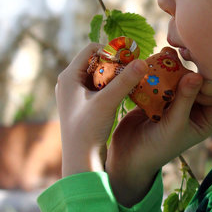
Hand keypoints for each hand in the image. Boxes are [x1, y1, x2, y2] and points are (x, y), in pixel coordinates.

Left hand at [56, 43, 148, 177]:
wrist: (80, 161)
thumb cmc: (88, 130)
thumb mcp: (107, 102)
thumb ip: (125, 81)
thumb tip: (143, 61)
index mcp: (68, 76)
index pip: (91, 49)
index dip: (111, 51)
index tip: (130, 59)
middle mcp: (69, 83)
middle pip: (96, 62)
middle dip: (116, 64)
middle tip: (134, 70)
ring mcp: (75, 95)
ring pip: (99, 76)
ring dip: (116, 76)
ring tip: (133, 81)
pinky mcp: (83, 106)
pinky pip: (100, 88)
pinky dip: (113, 88)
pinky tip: (127, 94)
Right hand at [106, 72, 211, 205]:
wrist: (127, 156)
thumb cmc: (157, 146)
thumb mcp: (175, 124)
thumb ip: (185, 99)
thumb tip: (197, 75)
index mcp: (205, 120)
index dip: (209, 83)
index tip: (195, 74)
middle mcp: (194, 110)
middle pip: (198, 84)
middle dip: (189, 72)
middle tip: (180, 60)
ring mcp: (176, 103)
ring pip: (180, 79)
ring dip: (174, 69)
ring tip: (168, 55)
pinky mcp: (159, 98)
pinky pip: (164, 80)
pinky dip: (160, 71)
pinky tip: (156, 59)